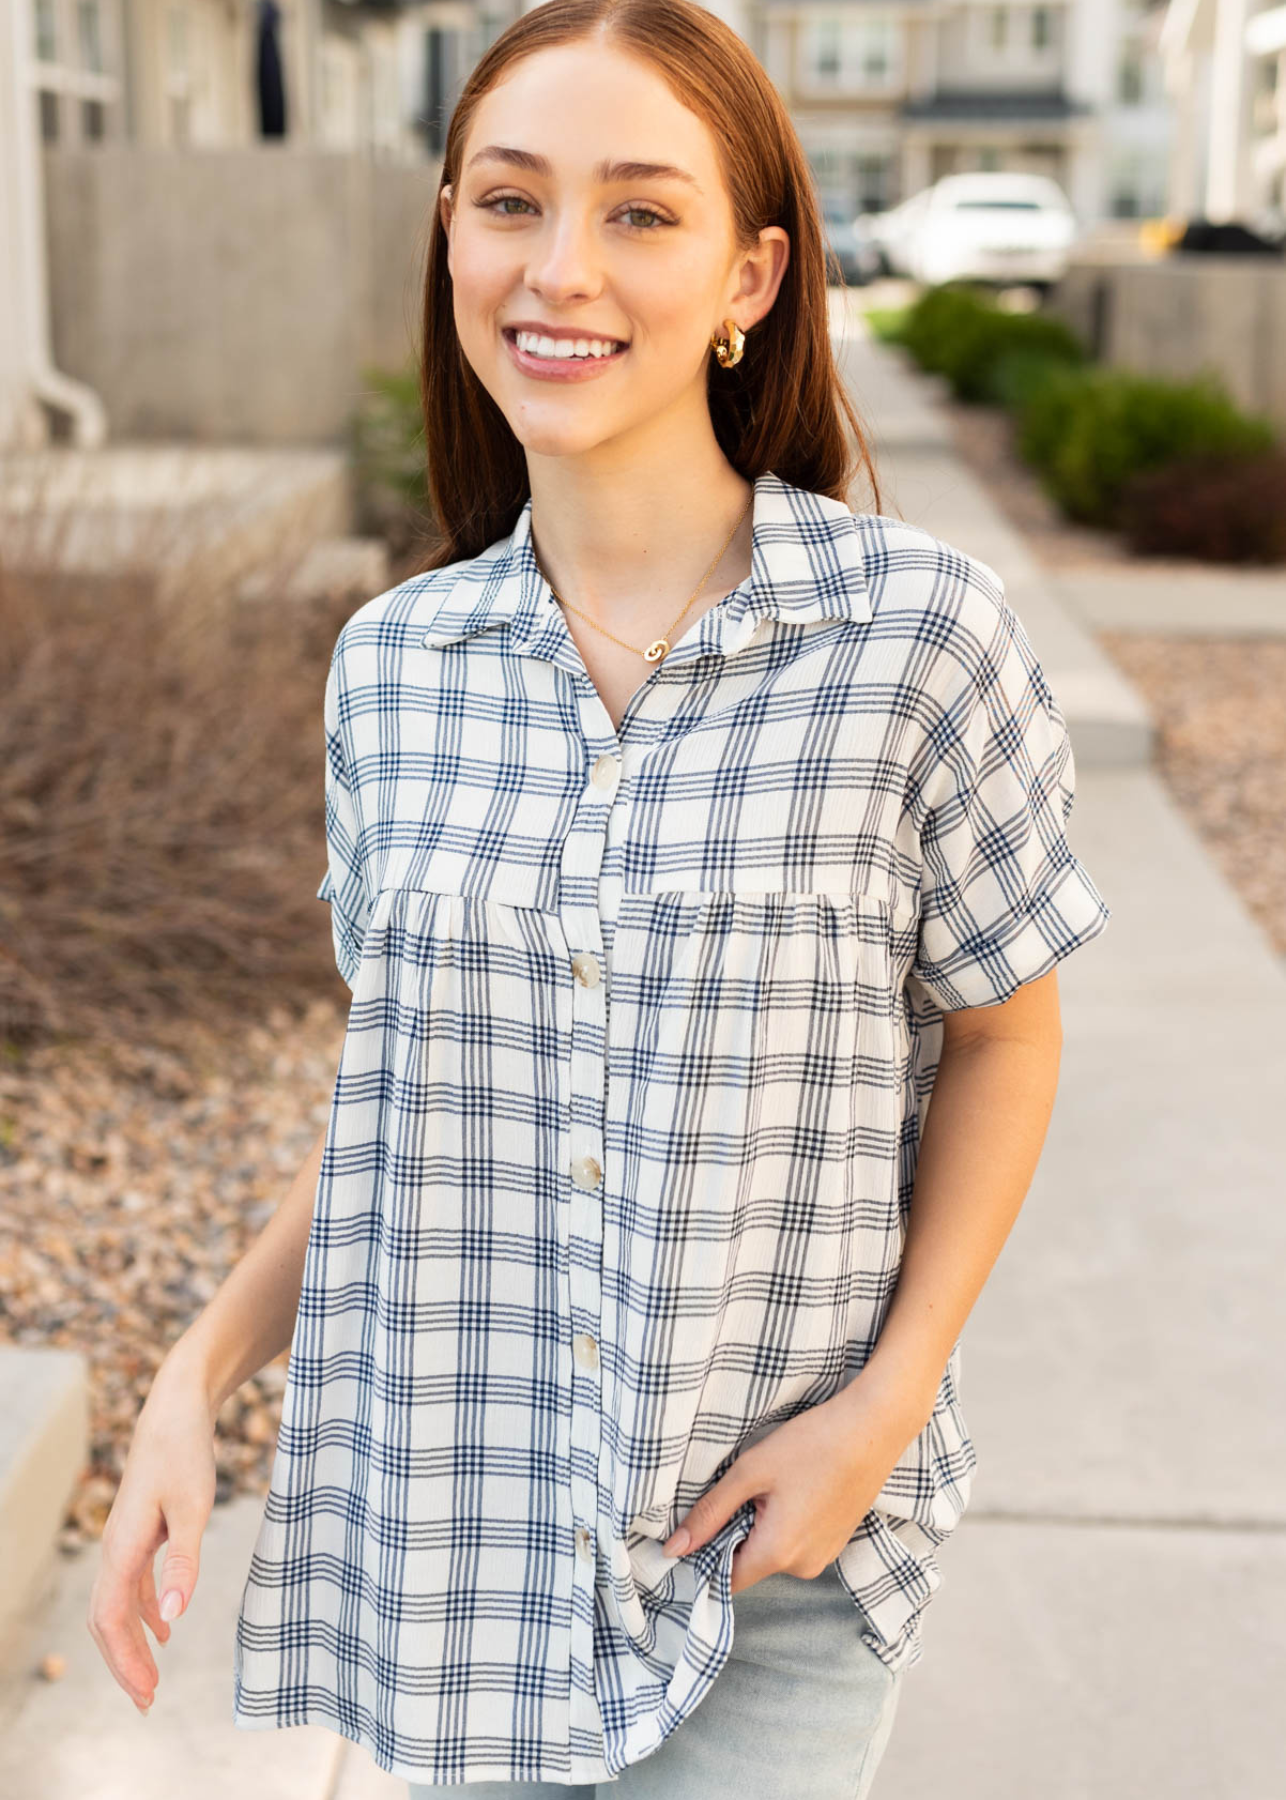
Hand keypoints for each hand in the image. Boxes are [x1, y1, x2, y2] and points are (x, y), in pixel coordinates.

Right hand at [86, 1356, 218, 1713]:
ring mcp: (124, 1540)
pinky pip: (131, 1585)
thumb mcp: (193, 1507)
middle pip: (106, 1620)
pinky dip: (143, 1611)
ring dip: (132, 1642)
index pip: (110, 1619)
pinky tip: (165, 1627)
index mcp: (121, 1547)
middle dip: (123, 1663)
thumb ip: (184, 1562)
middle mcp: (114, 1548)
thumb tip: (171, 1615)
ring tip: (151, 1679)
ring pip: (116, 1605)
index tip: (146, 1694)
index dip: (125, 1660)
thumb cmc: (185, 1454)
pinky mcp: (139, 1532)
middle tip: (146, 1702)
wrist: (177, 1409)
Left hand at [660, 1373, 926, 1594]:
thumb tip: (674, 1548)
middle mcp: (803, 1566)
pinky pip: (796, 1544)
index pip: (725, 1580)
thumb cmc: (811, 1444)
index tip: (695, 1528)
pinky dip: (784, 1523)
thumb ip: (710, 1513)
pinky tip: (793, 1487)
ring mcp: (824, 1556)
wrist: (873, 1428)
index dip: (704, 1558)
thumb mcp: (750, 1471)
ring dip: (760, 1526)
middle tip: (737, 1490)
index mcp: (778, 1553)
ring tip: (771, 1483)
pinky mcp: (836, 1541)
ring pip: (772, 1552)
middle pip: (749, 1564)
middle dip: (734, 1534)